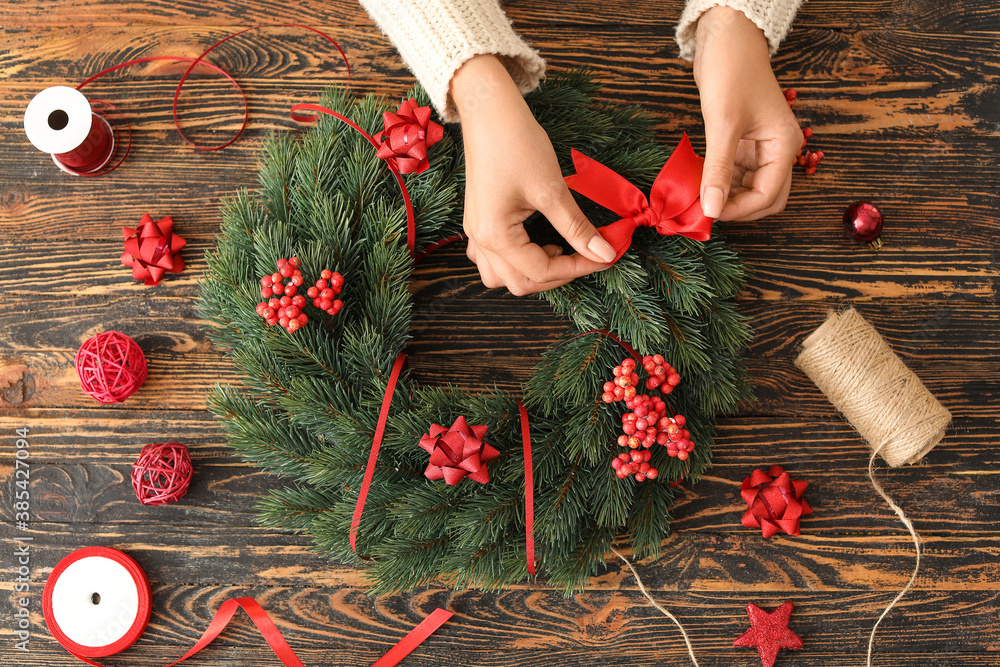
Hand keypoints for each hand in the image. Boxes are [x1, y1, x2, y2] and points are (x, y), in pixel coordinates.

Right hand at [450, 55, 615, 295]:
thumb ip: (576, 227)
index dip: (577, 268)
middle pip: (520, 283)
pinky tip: (534, 243)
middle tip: (586, 256)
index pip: (541, 271)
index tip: (605, 257)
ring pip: (500, 276)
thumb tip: (603, 252)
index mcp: (495, 236)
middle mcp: (480, 240)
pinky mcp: (479, 220)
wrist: (489, 111)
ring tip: (557, 251)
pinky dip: (514, 261)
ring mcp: (475, 232)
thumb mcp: (552, 190)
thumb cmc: (517, 144)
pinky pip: (491, 258)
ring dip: (531, 274)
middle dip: (557, 275)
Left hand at [694, 6, 801, 220]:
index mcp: (784, 145)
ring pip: (749, 188)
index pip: (768, 196)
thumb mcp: (723, 124)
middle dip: (737, 208)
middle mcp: (777, 149)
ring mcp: (760, 147)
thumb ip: (718, 169)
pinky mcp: (743, 142)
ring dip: (727, 197)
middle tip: (706, 211)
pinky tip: (700, 182)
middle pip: (765, 198)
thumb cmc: (731, 71)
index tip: (709, 214)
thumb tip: (712, 209)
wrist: (725, 37)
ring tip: (698, 198)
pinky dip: (720, 182)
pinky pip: (735, 173)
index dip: (739, 210)